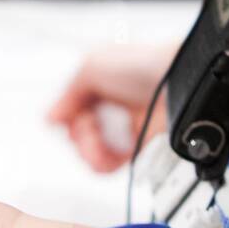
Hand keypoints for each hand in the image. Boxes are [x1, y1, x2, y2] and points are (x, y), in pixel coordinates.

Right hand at [48, 44, 176, 171]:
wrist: (177, 81)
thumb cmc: (142, 65)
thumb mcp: (92, 67)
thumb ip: (68, 94)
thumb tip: (51, 118)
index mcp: (100, 84)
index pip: (72, 112)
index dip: (67, 119)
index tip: (66, 120)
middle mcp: (112, 106)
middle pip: (80, 135)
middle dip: (79, 137)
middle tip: (88, 130)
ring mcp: (125, 126)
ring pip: (94, 152)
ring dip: (89, 152)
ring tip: (96, 147)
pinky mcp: (139, 145)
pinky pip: (114, 163)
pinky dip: (105, 163)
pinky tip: (105, 156)